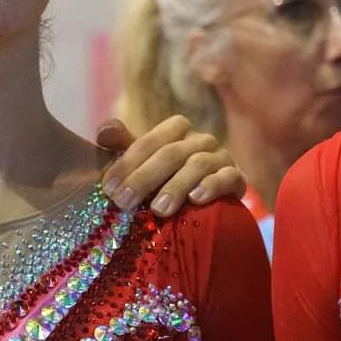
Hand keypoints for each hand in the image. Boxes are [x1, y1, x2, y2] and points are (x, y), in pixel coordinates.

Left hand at [97, 115, 244, 216]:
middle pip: (171, 153)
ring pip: (198, 164)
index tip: (108, 189)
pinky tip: (196, 200)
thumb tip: (103, 132)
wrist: (206, 207)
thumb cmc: (163, 183)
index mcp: (175, 131)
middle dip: (144, 179)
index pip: (149, 141)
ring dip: (176, 187)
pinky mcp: (237, 178)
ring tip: (159, 210)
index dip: (127, 163)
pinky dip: (211, 186)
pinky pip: (227, 177)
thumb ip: (122, 148)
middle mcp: (200, 140)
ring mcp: (221, 157)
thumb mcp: (140, 166)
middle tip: (124, 203)